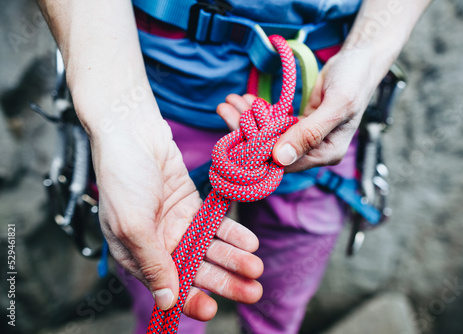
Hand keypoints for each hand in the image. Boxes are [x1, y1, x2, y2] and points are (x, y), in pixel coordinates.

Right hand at [91, 116, 262, 320]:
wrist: (133, 132)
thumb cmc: (123, 177)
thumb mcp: (133, 225)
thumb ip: (152, 263)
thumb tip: (166, 301)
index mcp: (136, 255)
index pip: (166, 287)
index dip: (190, 300)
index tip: (213, 308)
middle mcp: (159, 243)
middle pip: (195, 270)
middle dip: (223, 281)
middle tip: (252, 291)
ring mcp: (178, 224)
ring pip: (210, 248)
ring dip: (233, 259)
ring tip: (256, 268)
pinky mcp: (193, 205)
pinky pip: (216, 224)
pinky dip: (232, 232)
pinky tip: (250, 242)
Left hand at [217, 49, 382, 172]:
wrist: (360, 61)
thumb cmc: (354, 81)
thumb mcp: (336, 106)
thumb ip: (310, 133)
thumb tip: (281, 158)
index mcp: (326, 153)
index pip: (285, 163)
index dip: (259, 152)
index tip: (235, 135)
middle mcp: (314, 150)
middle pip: (273, 150)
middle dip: (246, 132)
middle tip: (225, 110)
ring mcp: (306, 137)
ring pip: (270, 136)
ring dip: (248, 120)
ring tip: (228, 102)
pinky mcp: (299, 123)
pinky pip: (274, 123)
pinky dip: (258, 113)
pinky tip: (244, 100)